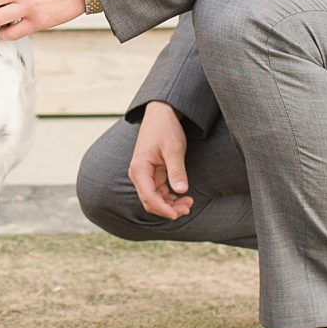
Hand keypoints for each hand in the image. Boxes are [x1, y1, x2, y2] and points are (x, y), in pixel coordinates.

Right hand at [128, 102, 192, 219]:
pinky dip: (169, 197)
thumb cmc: (166, 129)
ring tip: (188, 203)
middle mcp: (138, 174)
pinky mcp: (151, 173)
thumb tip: (181, 190)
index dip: (163, 209)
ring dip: (170, 204)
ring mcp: (144, 174)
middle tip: (188, 208)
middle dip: (168, 208)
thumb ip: (177, 170)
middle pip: (150, 201)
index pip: (149, 197)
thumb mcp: (174, 149)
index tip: (179, 214)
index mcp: (140, 168)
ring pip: (154, 198)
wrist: (161, 113)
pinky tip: (182, 196)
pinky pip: (158, 191)